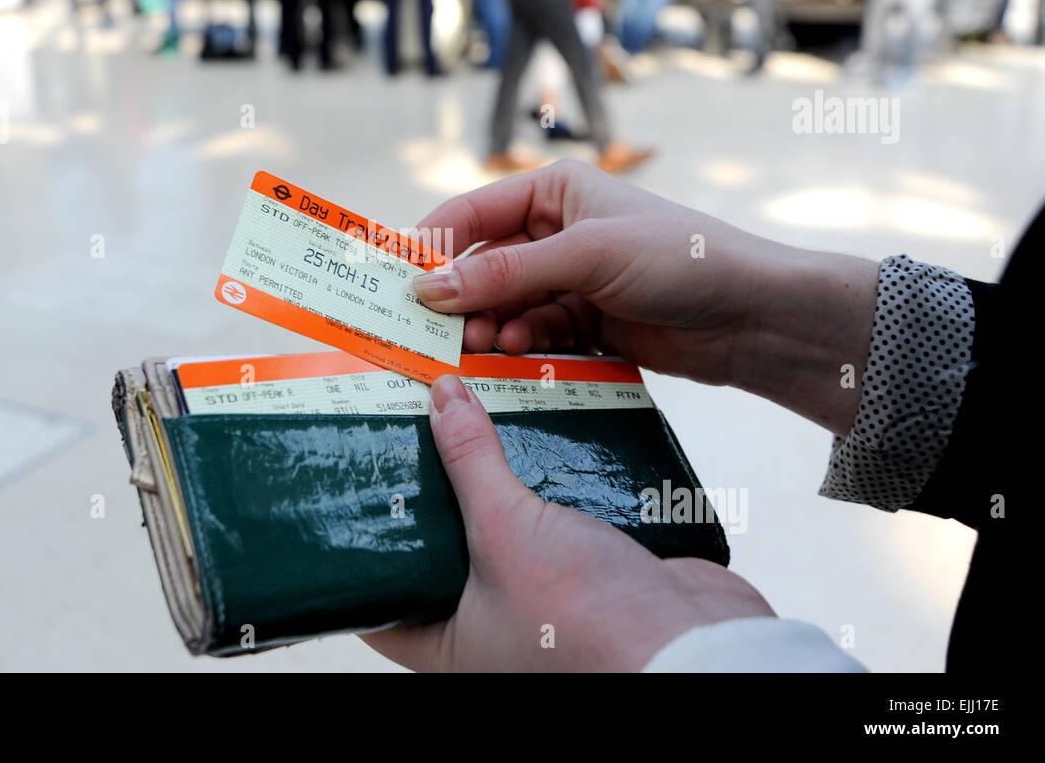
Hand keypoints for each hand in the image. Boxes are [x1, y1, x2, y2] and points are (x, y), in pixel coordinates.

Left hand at [361, 375, 773, 671]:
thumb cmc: (588, 625)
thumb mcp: (506, 531)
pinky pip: (559, 514)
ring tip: (472, 410)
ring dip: (500, 472)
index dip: (362, 544)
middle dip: (439, 486)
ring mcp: (542, 594)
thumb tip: (440, 398)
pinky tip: (540, 427)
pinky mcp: (589, 569)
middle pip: (446, 544)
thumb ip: (470, 461)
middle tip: (414, 423)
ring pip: (507, 523)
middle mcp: (490, 621)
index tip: (351, 484)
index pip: (382, 593)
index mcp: (448, 640)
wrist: (694, 645)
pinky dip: (553, 475)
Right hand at [411, 161, 877, 434]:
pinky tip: (516, 356)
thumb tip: (427, 288)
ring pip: (506, 304)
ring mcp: (570, 279)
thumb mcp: (586, 255)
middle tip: (431, 333)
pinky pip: (534, 333)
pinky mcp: (585, 322)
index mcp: (554, 191)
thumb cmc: (678, 259)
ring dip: (490, 327)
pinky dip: (521, 345)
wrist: (752, 315)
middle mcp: (556, 231)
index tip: (393, 283)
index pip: (471, 213)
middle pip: (483, 265)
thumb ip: (506, 273)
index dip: (430, 246)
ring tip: (480, 350)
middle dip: (460, 298)